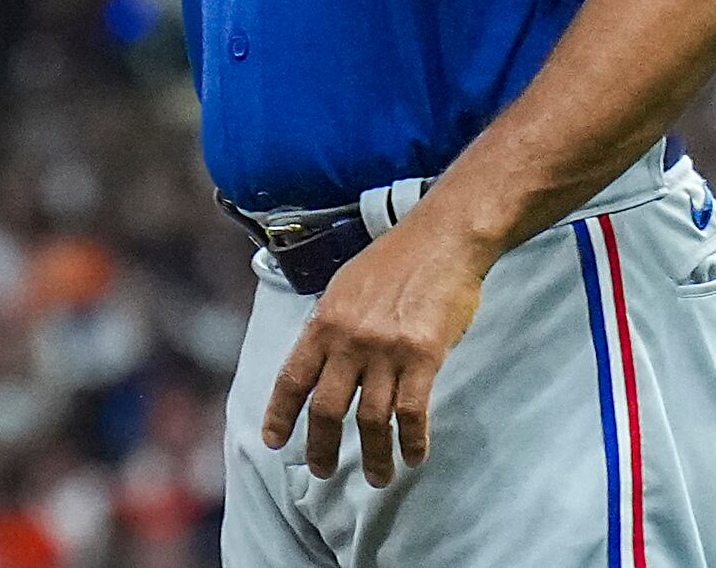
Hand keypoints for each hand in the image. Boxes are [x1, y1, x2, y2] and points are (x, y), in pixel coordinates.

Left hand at [261, 209, 489, 485]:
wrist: (441, 239)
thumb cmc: (395, 261)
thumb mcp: (345, 287)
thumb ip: (332, 325)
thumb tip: (321, 360)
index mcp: (324, 322)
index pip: (292, 377)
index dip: (280, 413)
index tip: (273, 441)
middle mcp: (348, 339)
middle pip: (326, 407)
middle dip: (321, 445)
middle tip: (322, 471)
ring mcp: (385, 349)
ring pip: (371, 418)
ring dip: (373, 455)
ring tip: (377, 477)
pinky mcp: (423, 356)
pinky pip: (413, 411)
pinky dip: (413, 440)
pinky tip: (414, 456)